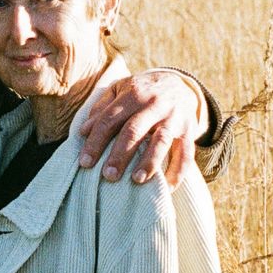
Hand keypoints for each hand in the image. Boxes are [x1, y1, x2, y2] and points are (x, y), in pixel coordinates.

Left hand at [76, 69, 203, 186]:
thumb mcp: (120, 89)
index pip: (110, 119)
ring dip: (149, 162)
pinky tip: (166, 188)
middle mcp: (154, 104)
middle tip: (108, 176)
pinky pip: (186, 154)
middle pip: (134, 130)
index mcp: (133, 94)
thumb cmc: (142, 92)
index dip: (96, 141)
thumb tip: (83, 132)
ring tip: (136, 180)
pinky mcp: (189, 131)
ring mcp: (174, 118)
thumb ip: (102, 108)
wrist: (180, 84)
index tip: (85, 162)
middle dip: (120, 154)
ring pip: (161, 141)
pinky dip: (178, 172)